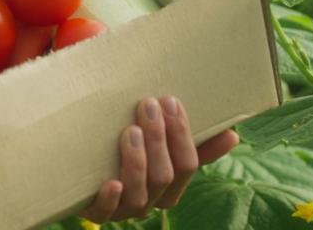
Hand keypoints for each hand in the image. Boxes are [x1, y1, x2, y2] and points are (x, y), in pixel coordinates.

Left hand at [79, 96, 239, 223]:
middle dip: (158, 140)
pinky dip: (109, 199)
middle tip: (148, 105)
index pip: (187, 164)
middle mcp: (151, 201)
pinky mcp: (95, 211)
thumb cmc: (130, 150)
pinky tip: (111, 183)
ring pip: (139, 196)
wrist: (79, 168)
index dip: (181, 134)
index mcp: (171, 185)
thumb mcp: (161, 144)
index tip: (170, 100)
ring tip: (130, 131)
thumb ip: (194, 141)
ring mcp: (123, 209)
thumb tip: (233, 134)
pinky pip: (104, 213)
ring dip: (137, 163)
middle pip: (164, 177)